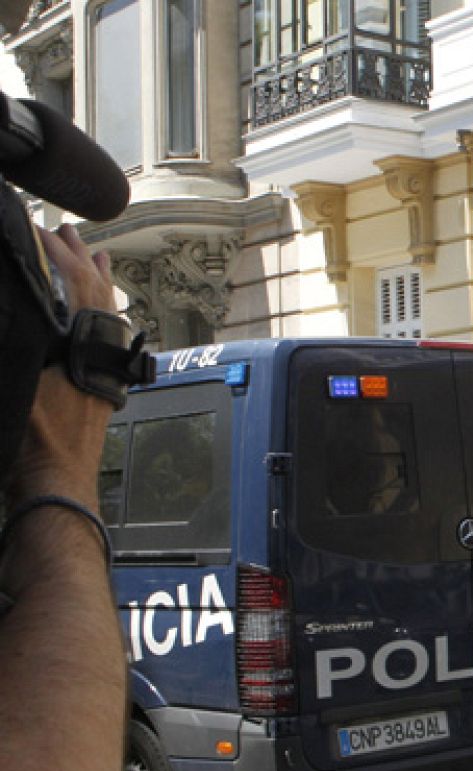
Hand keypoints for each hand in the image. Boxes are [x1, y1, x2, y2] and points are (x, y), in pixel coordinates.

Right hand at [4, 224, 116, 505]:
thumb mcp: (12, 381)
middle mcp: (96, 350)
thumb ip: (16, 342)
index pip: (72, 281)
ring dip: (95, 279)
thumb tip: (15, 300)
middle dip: (78, 256)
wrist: (55, 487)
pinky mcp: (101, 383)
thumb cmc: (32, 445)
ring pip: (105, 311)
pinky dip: (101, 310)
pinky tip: (101, 305)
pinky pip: (106, 334)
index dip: (54, 251)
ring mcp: (101, 366)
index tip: (37, 228)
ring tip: (93, 253)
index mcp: (75, 342)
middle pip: (94, 290)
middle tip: (66, 229)